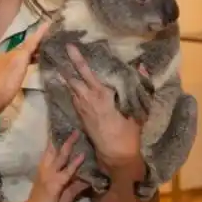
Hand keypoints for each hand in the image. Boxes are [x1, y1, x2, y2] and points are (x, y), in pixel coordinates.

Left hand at [0, 22, 49, 120]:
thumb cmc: (5, 81)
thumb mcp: (18, 62)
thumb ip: (28, 47)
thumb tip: (39, 30)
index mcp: (11, 52)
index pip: (29, 41)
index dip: (40, 34)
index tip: (51, 26)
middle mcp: (7, 58)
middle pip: (25, 49)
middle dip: (37, 45)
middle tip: (54, 43)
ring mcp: (5, 69)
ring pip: (22, 58)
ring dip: (33, 55)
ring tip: (47, 55)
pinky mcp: (5, 81)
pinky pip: (20, 67)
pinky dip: (28, 64)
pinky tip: (32, 69)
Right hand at [19, 130, 87, 201]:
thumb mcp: (64, 194)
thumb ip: (75, 185)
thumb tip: (88, 178)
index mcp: (46, 169)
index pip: (52, 151)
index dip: (58, 141)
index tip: (66, 130)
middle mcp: (47, 168)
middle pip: (56, 149)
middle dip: (65, 139)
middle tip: (74, 127)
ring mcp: (50, 175)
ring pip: (61, 156)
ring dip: (69, 145)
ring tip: (77, 134)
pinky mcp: (54, 184)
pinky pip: (67, 172)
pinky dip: (75, 164)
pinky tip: (82, 157)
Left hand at [63, 45, 142, 169]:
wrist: (115, 154)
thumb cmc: (128, 132)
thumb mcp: (138, 109)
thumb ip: (140, 87)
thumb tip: (142, 68)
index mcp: (101, 94)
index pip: (86, 72)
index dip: (77, 59)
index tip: (69, 46)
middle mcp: (87, 99)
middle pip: (72, 78)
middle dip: (65, 65)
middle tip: (58, 52)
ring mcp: (81, 108)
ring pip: (70, 88)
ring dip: (66, 77)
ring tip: (60, 64)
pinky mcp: (80, 117)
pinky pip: (72, 98)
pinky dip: (70, 89)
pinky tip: (70, 84)